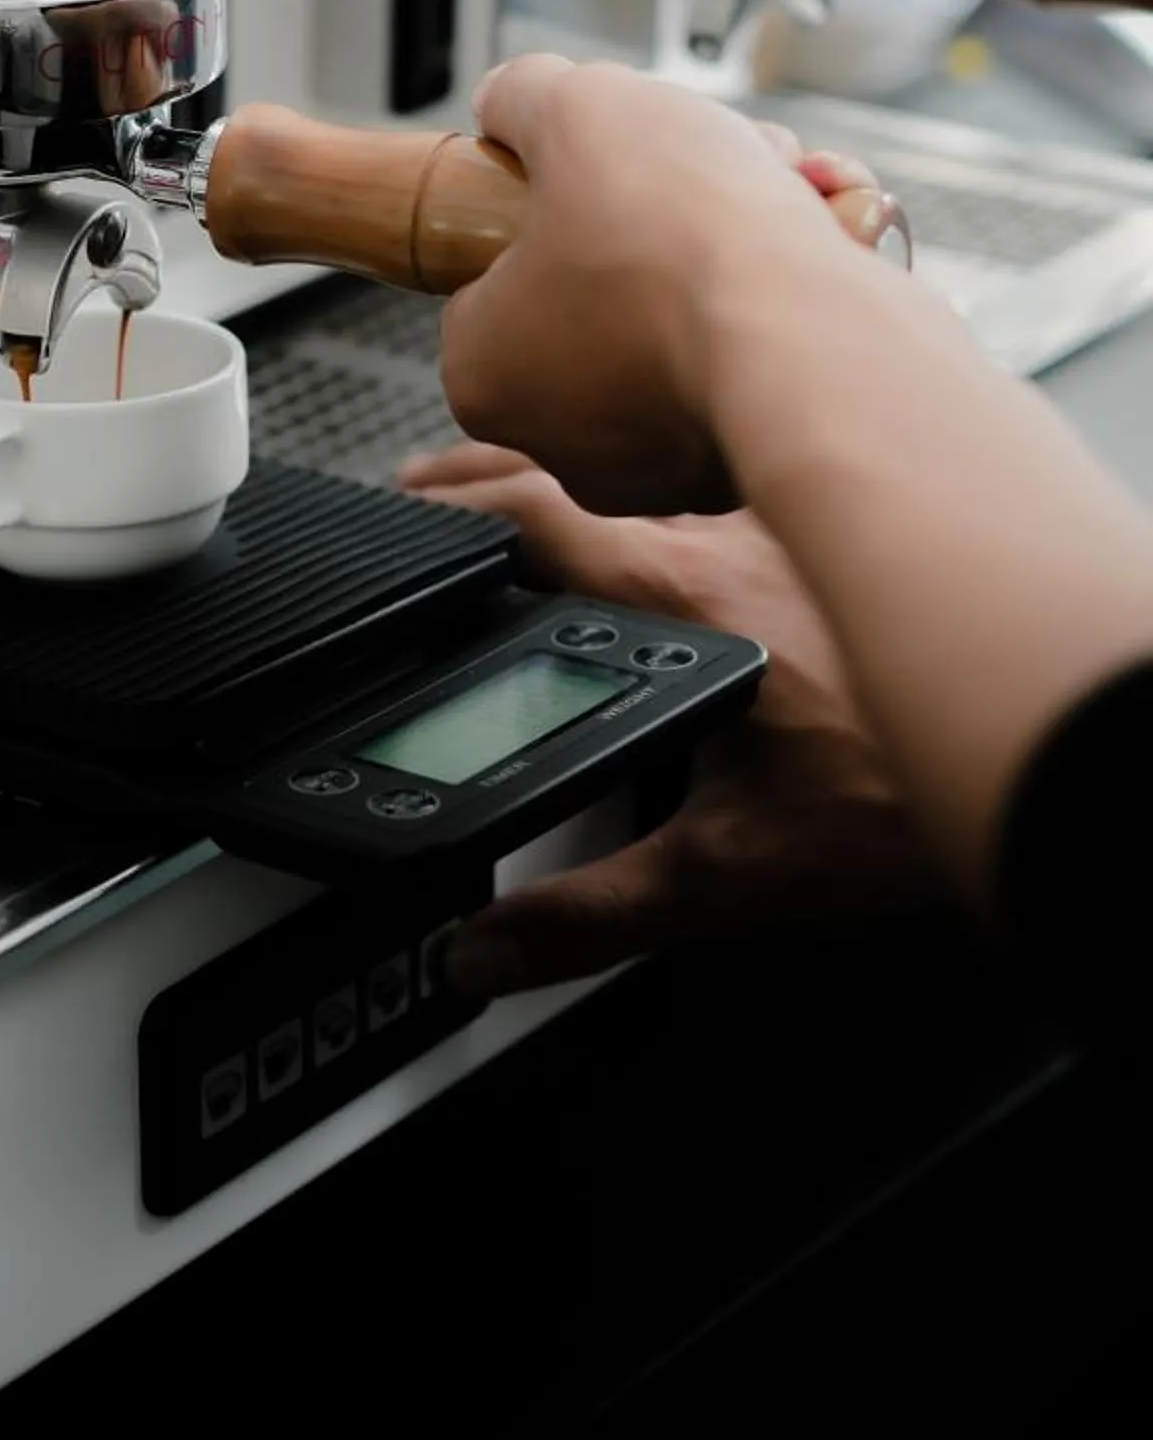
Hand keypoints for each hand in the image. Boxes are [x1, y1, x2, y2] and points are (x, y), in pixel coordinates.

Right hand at [397, 443, 939, 997]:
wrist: (1037, 745)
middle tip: (445, 491)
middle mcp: (731, 538)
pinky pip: (747, 511)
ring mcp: (795, 531)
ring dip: (606, 511)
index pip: (528, 515)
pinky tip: (700, 572)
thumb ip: (589, 915)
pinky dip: (696, 526)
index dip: (451, 506)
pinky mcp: (849, 548)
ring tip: (559, 540)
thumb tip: (485, 949)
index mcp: (674, 592)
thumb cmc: (903, 796)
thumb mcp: (724, 876)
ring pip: (670, 498)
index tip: (402, 503)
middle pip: (586, 490)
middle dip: (504, 490)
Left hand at [438, 56, 881, 515]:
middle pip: (602, 289)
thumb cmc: (677, 242)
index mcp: (485, 374)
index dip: (555, 207)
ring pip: (686, 320)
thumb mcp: (572, 110)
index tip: (600, 178)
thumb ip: (523, 97)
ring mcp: (657, 470)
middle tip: (701, 169)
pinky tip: (816, 245)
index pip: (497, 275)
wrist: (813, 338)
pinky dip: (785, 299)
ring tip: (775, 191)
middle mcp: (562, 442)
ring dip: (732, 245)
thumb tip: (509, 101)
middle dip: (660, 217)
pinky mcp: (744, 469)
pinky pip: (756, 359)